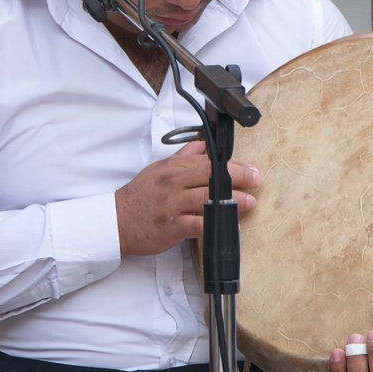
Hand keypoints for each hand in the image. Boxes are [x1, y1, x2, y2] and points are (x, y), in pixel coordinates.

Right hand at [115, 141, 260, 255]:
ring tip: (249, 202)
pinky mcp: (172, 226)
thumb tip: (202, 144)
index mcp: (173, 168)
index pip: (208, 161)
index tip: (249, 169)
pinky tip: (228, 224)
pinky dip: (215, 223)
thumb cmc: (139, 196)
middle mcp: (174, 183)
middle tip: (256, 180)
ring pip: (209, 199)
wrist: (116, 221)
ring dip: (233, 201)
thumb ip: (183, 157)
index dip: (232, 165)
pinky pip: (199, 224)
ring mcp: (173, 205)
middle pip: (212, 176)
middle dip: (238, 178)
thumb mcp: (159, 169)